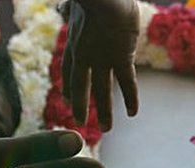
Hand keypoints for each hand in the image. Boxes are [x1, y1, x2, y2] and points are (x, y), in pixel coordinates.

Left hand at [62, 0, 139, 130]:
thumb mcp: (75, 3)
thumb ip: (69, 8)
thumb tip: (62, 8)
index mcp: (74, 41)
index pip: (70, 69)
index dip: (69, 85)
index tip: (67, 99)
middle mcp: (85, 54)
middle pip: (81, 84)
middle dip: (80, 104)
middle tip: (80, 122)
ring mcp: (102, 58)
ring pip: (103, 90)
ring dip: (104, 110)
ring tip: (107, 128)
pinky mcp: (121, 58)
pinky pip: (127, 82)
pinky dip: (131, 98)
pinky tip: (132, 114)